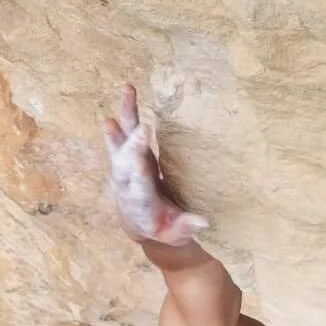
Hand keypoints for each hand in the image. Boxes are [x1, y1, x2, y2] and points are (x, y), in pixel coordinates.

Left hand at [103, 84, 208, 245]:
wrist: (139, 223)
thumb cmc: (163, 229)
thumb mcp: (175, 234)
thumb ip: (186, 227)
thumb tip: (203, 221)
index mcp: (139, 202)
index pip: (139, 187)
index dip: (139, 174)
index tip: (142, 161)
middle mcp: (127, 181)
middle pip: (127, 160)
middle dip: (133, 145)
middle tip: (141, 128)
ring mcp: (127, 165)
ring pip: (123, 139)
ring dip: (125, 116)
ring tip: (128, 92)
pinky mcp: (131, 154)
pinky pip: (127, 132)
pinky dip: (127, 114)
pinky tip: (129, 93)